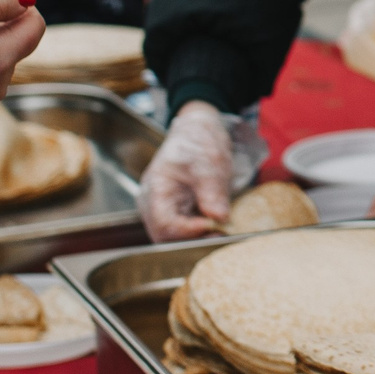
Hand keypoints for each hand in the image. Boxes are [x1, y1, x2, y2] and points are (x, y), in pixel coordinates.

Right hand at [141, 102, 235, 240]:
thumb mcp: (209, 161)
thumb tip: (219, 217)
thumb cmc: (198, 142)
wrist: (197, 132)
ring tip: (221, 232)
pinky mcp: (176, 212)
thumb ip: (212, 190)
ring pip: (173, 238)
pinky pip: (183, 232)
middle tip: (221, 234)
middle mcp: (153, 203)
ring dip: (197, 239)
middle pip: (165, 237)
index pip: (163, 223)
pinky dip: (199, 234)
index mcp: (156, 188)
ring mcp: (163, 209)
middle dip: (192, 240)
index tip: (213, 226)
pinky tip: (217, 227)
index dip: (187, 232)